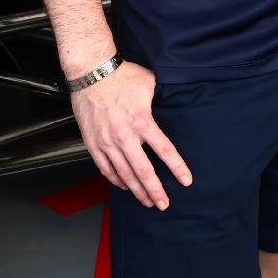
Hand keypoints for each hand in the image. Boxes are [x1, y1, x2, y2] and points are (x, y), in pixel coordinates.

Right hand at [68, 60, 192, 209]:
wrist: (91, 73)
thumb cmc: (122, 76)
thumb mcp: (150, 84)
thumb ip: (161, 100)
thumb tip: (173, 106)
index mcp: (143, 121)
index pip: (165, 151)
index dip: (177, 168)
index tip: (186, 181)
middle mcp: (125, 136)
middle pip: (144, 171)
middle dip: (156, 191)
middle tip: (164, 204)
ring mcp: (107, 142)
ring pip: (124, 175)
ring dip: (137, 190)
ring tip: (147, 201)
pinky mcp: (93, 144)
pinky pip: (106, 169)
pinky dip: (116, 180)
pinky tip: (125, 186)